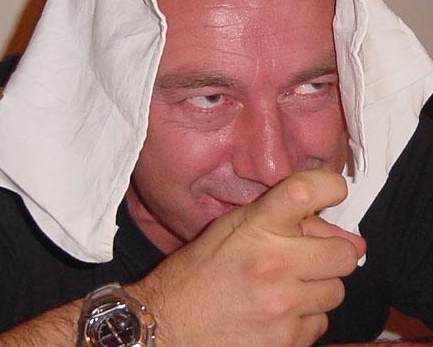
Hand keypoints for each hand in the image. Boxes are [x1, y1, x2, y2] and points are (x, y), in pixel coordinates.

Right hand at [128, 170, 365, 346]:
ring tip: (284, 286)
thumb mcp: (231, 229)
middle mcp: (273, 263)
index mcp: (255, 227)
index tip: (333, 191)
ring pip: (336, 291)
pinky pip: (320, 323)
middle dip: (332, 253)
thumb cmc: (198, 272)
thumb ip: (284, 222)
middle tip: (309, 256)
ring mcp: (282, 305)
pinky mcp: (286, 341)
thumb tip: (349, 238)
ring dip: (317, 287)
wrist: (168, 323)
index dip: (329, 186)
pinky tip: (277, 311)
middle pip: (344, 253)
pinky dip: (304, 317)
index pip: (305, 192)